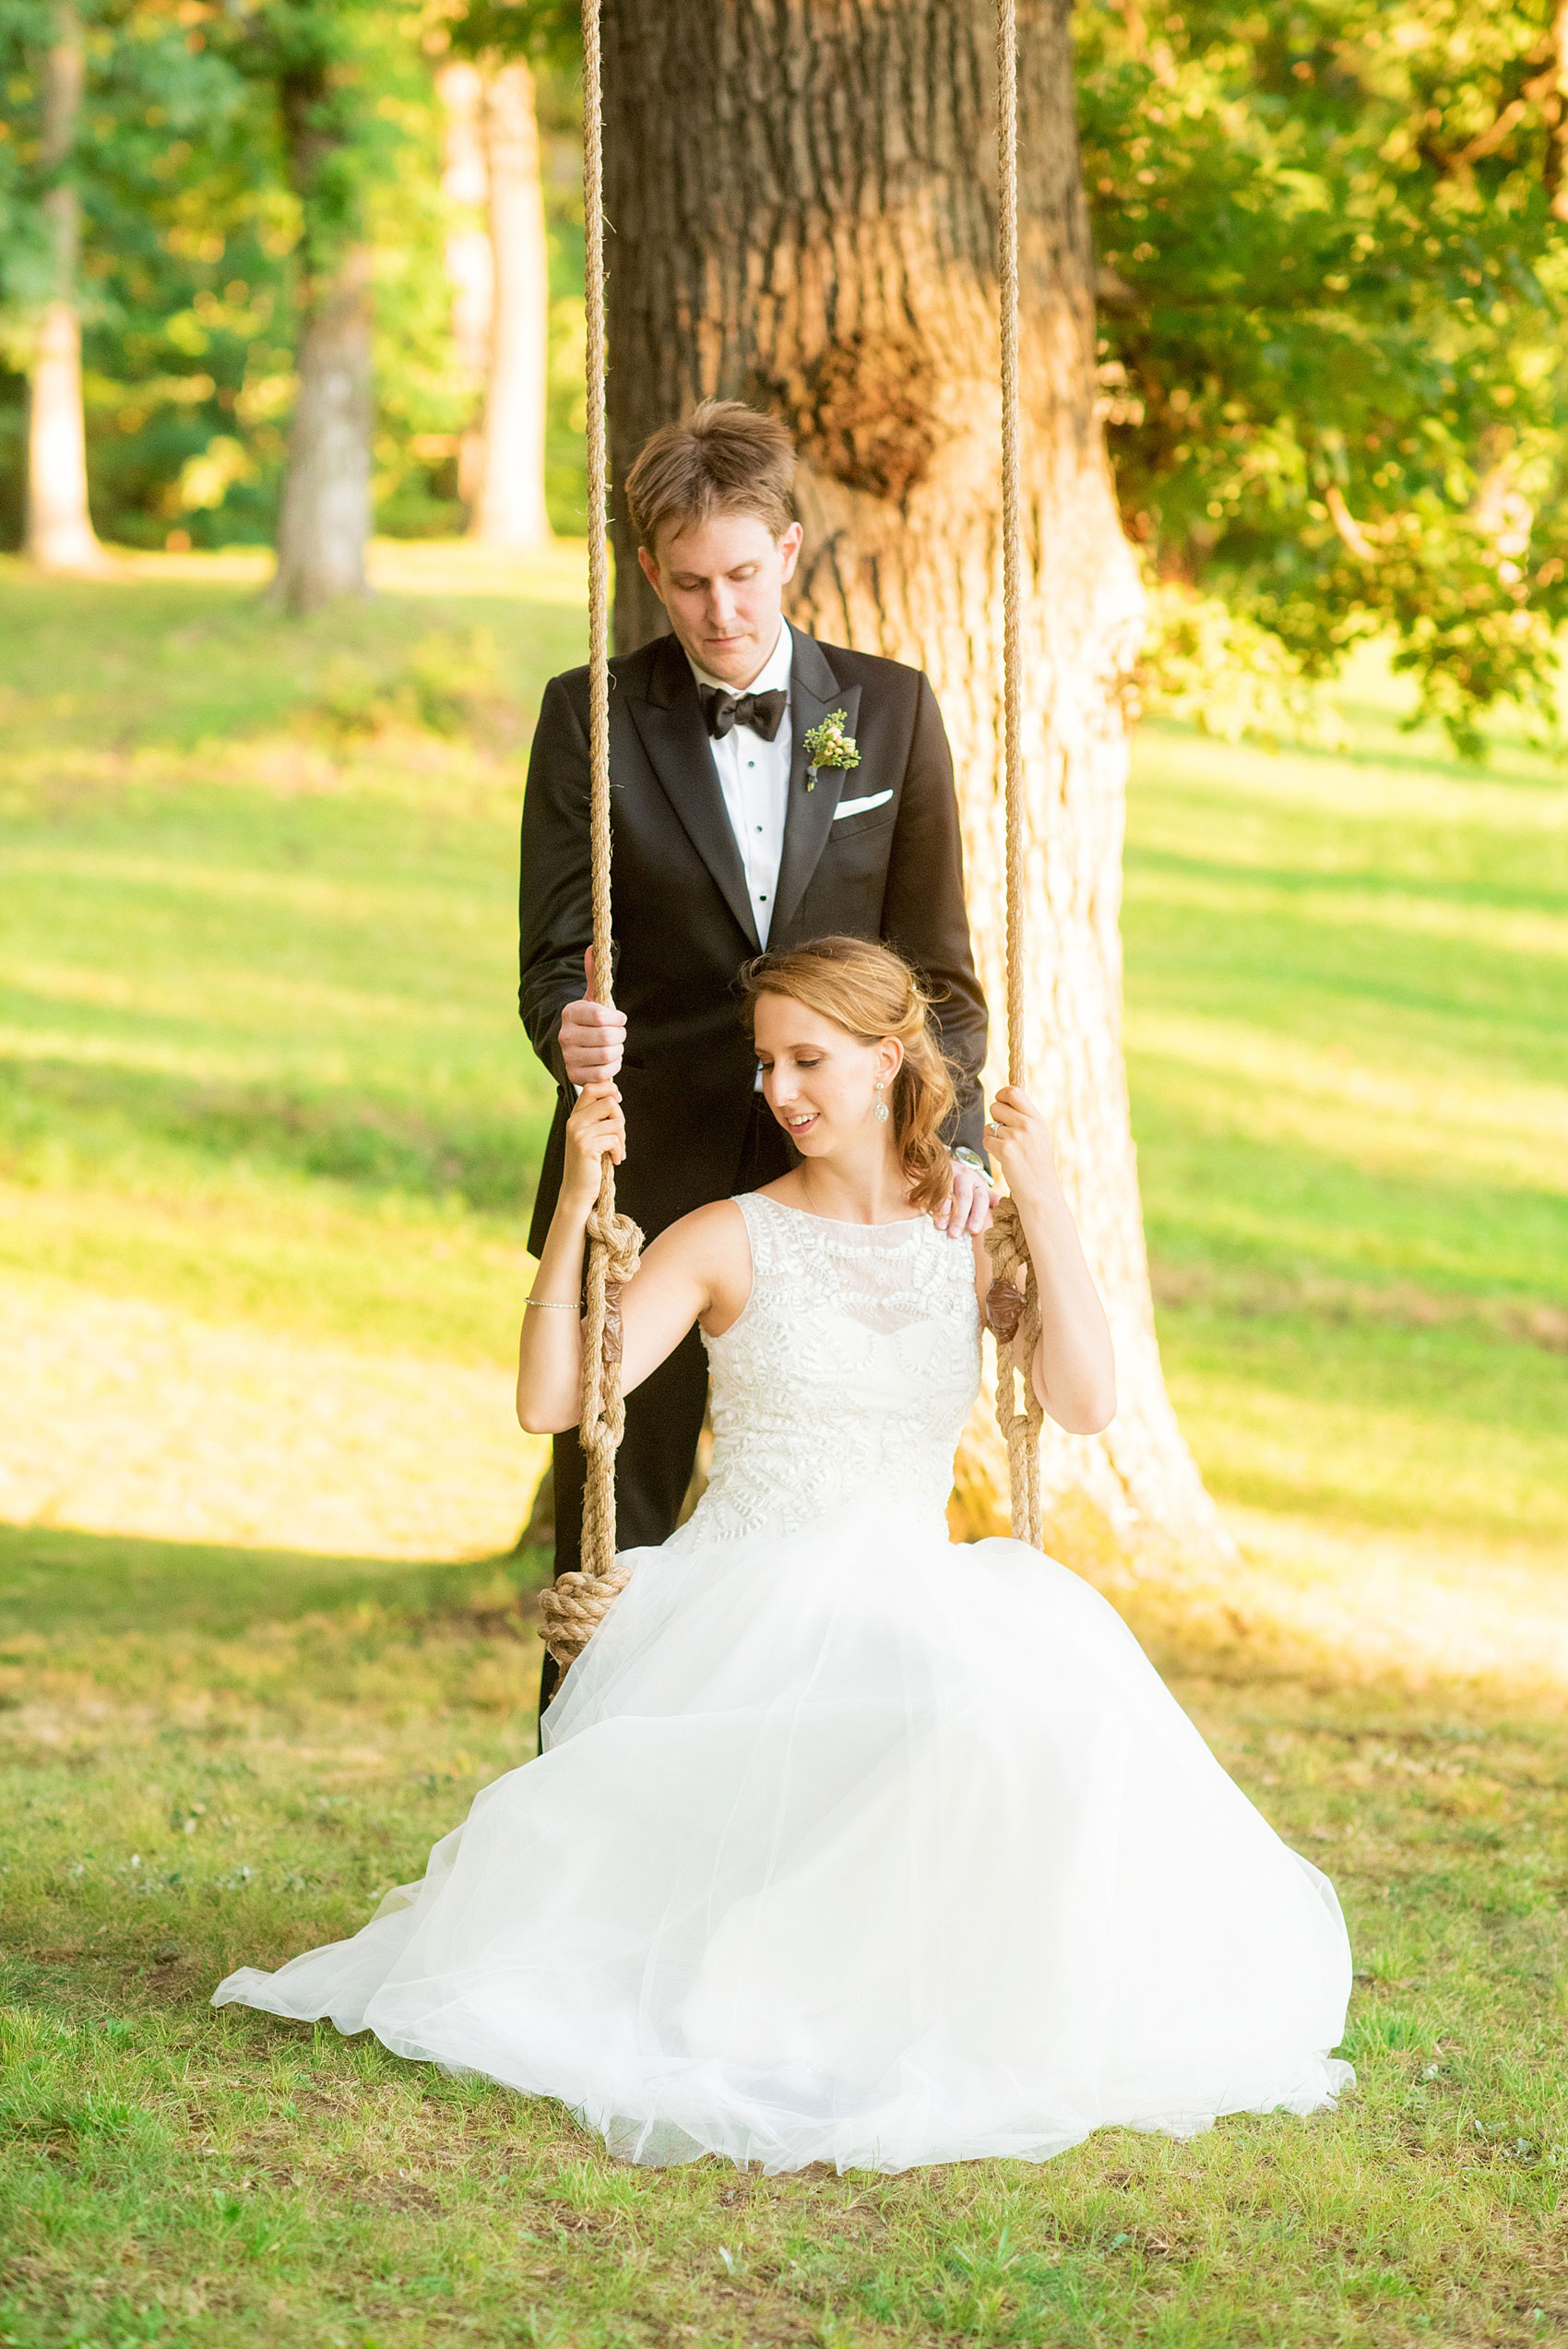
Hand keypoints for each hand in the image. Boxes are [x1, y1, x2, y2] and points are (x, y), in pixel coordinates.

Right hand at [559, 947, 626, 1083]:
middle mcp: (565, 1035)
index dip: (617, 1018)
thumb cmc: (589, 1019)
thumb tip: (594, 947)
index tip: (619, 1018)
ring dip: (618, 1051)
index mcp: (570, 1013)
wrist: (572, 1046)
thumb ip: (594, 974)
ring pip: (607, 1055)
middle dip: (620, 1035)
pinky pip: (603, 1073)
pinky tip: (610, 1060)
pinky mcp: (574, 1074)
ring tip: (615, 1046)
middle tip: (619, 1034)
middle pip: (607, 1038)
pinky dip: (613, 1067)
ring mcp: (568, 1056)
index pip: (600, 1015)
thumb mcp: (591, 997)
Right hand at [563, 1081, 624, 1204]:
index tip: (617, 1103)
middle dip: (620, 1117)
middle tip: (619, 1136)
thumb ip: (597, 1117)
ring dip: (622, 1138)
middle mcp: (574, 1121)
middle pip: (608, 1101)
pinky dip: (619, 1151)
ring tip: (616, 1151)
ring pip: (615, 1121)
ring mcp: (578, 1134)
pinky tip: (615, 1160)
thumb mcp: (590, 1136)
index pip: (591, 1087)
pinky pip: (614, 1139)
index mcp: (575, 1116)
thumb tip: (615, 1095)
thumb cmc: (589, 1164)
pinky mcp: (586, 1146)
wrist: (577, 1191)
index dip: (609, 1090)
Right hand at [935, 1158, 994, 1239]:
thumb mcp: (978, 1189)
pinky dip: (931, 1200)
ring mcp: (950, 1174)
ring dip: (944, 1210)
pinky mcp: (935, 1173)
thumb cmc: (963, 1182)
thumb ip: (991, 1200)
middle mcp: (966, 1178)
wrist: (942, 1161)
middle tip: (955, 1234)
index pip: (982, 1199)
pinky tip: (928, 1212)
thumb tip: (1010, 1210)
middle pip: (965, 1197)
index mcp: (979, 1185)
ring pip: (948, 1193)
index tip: (973, 1231)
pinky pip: (934, 1187)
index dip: (978, 1215)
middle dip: (960, 1216)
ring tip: (941, 1226)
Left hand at [982, 1086, 1059, 1205]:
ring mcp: (1016, 1137)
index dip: (1001, 1095)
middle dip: (994, 1119)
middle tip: (1004, 1134)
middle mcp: (1027, 1125)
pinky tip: (1003, 1158)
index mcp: (1036, 1119)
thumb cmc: (1037, 1165)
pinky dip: (990, 1149)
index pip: (1014, 1092)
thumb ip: (1025, 1119)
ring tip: (1007, 1150)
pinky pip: (986, 1140)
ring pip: (989, 1126)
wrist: (1040, 1191)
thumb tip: (1004, 1102)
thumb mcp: (1039, 1136)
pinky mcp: (1005, 1150)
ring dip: (992, 1137)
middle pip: (996, 1106)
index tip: (999, 1102)